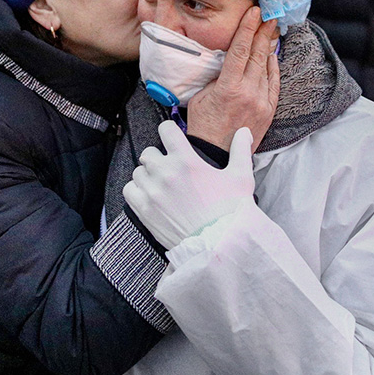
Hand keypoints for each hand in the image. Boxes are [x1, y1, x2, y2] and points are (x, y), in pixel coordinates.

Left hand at [124, 122, 255, 249]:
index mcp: (186, 161)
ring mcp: (152, 192)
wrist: (218, 245)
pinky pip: (129, 190)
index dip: (170, 132)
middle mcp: (165, 173)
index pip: (166, 130)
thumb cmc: (230, 212)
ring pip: (138, 171)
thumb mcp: (241, 178)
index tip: (173, 140)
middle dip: (159, 158)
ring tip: (162, 186)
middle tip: (171, 170)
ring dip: (148, 176)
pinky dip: (137, 191)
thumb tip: (244, 132)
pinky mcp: (144, 210)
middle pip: (148, 152)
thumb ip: (240, 151)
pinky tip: (151, 197)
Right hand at [186, 7, 279, 151]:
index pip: (240, 50)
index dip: (248, 28)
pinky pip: (274, 84)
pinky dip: (274, 67)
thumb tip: (228, 62)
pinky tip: (273, 55)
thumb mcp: (202, 96)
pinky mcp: (269, 111)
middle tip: (269, 14)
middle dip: (263, 32)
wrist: (215, 155)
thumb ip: (217, 77)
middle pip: (258, 55)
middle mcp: (248, 93)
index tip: (255, 12)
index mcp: (228, 87)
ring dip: (269, 47)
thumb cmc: (203, 125)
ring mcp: (261, 102)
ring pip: (267, 68)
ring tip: (272, 30)